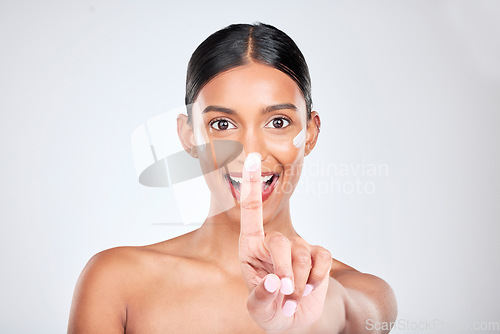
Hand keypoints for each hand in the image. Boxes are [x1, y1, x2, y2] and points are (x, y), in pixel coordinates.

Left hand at [238, 153, 332, 331]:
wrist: (300, 318)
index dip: (250, 184)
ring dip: (299, 283)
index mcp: (251, 248)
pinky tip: (309, 287)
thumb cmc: (272, 309)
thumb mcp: (260, 311)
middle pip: (280, 242)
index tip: (250, 158)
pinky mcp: (318, 253)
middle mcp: (273, 242)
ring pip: (302, 255)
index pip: (250, 212)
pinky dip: (316, 279)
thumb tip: (275, 282)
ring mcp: (298, 246)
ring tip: (294, 298)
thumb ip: (262, 300)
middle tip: (285, 295)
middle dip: (284, 272)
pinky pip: (322, 259)